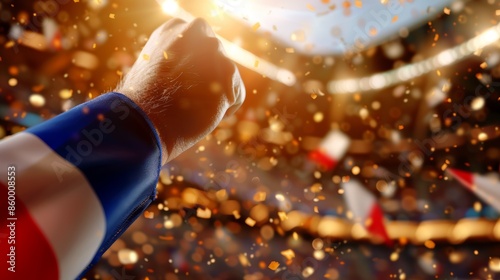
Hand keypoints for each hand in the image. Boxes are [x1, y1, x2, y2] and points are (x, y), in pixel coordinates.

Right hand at [116, 18, 244, 163]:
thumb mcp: (156, 70)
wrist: (146, 122)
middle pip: (217, 60)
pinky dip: (223, 110)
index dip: (192, 70)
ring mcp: (213, 50)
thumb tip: (200, 64)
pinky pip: (236, 96)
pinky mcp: (228, 74)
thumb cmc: (148, 102)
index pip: (201, 45)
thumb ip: (180, 57)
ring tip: (188, 105)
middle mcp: (196, 32)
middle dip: (207, 80)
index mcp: (175, 29)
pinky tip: (201, 113)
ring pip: (227, 78)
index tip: (176, 84)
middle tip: (183, 97)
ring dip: (214, 95)